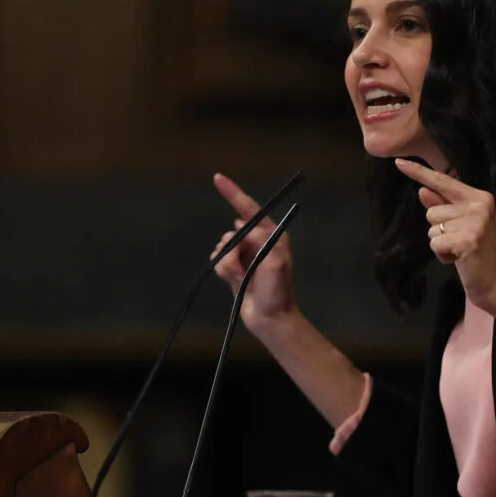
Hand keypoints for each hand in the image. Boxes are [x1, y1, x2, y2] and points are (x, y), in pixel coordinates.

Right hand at [210, 173, 297, 335]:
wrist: (269, 319)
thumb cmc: (278, 292)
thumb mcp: (275, 263)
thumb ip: (260, 242)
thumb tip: (244, 229)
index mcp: (273, 236)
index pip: (250, 209)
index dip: (233, 193)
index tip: (217, 178)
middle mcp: (258, 242)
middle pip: (232, 231)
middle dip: (231, 247)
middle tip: (241, 266)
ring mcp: (246, 254)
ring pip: (222, 246)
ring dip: (227, 261)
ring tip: (239, 276)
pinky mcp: (235, 267)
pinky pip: (218, 260)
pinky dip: (222, 269)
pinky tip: (233, 280)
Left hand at [394, 158, 495, 308]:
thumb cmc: (478, 254)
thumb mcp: (461, 226)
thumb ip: (443, 206)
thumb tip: (422, 190)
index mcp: (479, 198)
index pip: (443, 180)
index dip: (419, 172)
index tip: (399, 163)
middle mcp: (479, 205)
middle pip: (432, 209)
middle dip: (438, 228)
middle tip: (460, 242)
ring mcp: (474, 222)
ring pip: (432, 227)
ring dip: (440, 243)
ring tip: (460, 251)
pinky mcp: (467, 239)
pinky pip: (435, 242)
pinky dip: (441, 254)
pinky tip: (459, 259)